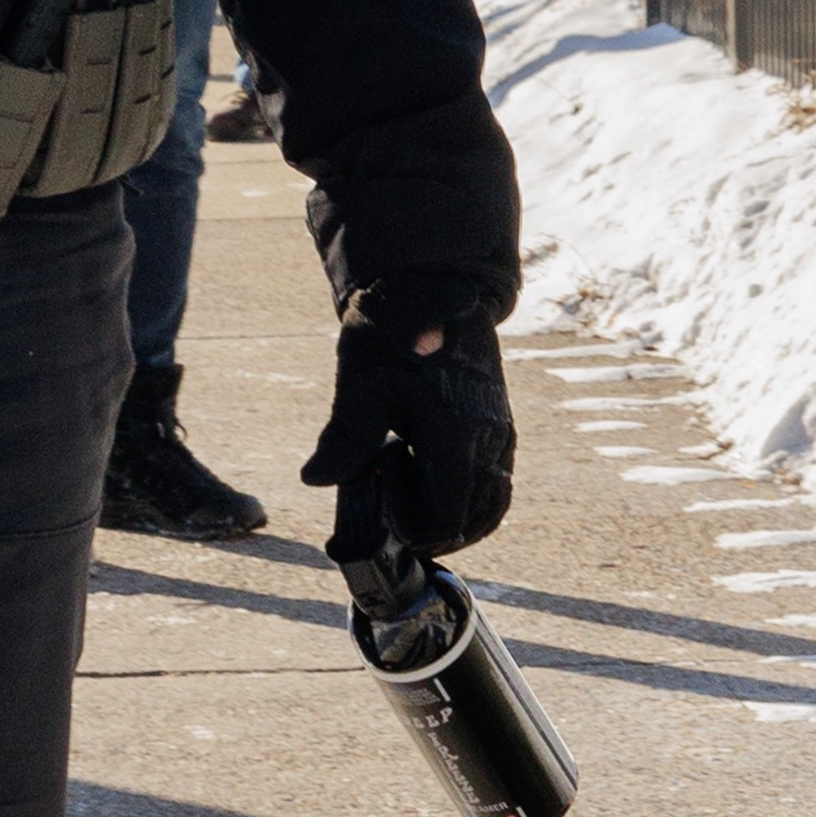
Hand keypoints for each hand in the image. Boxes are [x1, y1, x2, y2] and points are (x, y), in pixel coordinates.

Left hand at [301, 300, 514, 555]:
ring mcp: (500, 432)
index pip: (447, 516)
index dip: (416, 530)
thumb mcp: (360, 385)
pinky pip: (497, 481)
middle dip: (436, 531)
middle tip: (396, 515)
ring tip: (417, 507)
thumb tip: (314, 479)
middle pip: (474, 519)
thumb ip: (344, 439)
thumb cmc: (388, 332)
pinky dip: (473, 500)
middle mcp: (488, 439)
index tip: (386, 512)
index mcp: (455, 434)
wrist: (427, 285)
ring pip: (493, 504)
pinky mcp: (501, 424)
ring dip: (459, 520)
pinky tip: (435, 486)